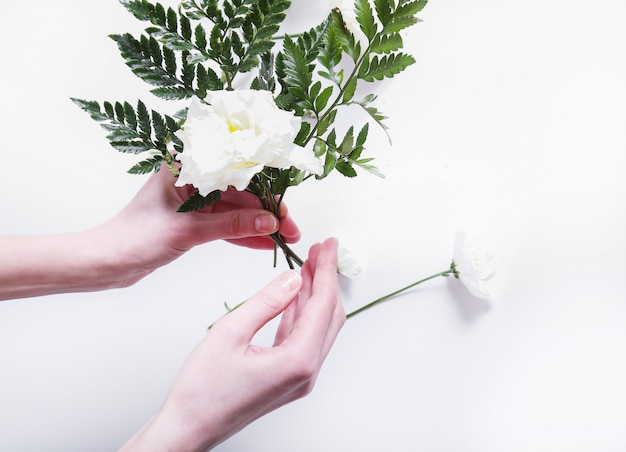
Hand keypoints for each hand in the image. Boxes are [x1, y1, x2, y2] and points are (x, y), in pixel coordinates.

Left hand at [96, 168, 300, 285]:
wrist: (107, 262)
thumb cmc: (135, 237)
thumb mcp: (188, 230)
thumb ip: (232, 224)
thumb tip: (270, 223)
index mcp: (185, 166)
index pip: (235, 171)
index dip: (264, 189)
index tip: (284, 207)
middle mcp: (192, 178)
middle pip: (240, 191)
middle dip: (266, 211)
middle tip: (291, 229)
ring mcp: (193, 200)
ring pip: (236, 209)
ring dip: (259, 224)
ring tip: (284, 239)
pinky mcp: (193, 220)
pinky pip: (225, 224)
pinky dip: (243, 234)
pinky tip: (264, 244)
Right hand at [120, 238, 344, 450]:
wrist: (188, 428)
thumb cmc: (202, 390)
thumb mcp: (231, 332)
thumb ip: (266, 302)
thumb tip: (293, 278)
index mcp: (297, 361)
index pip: (323, 305)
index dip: (328, 271)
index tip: (329, 246)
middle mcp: (306, 372)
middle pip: (328, 316)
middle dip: (326, 280)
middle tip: (321, 251)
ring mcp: (299, 378)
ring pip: (318, 327)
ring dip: (314, 295)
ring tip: (309, 266)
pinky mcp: (288, 378)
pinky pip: (303, 339)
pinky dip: (301, 313)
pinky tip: (295, 294)